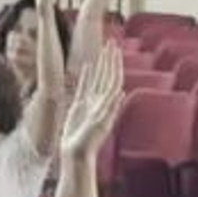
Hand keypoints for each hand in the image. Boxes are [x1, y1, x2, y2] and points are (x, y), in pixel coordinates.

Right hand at [59, 40, 123, 162]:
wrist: (76, 154)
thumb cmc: (88, 141)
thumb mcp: (100, 124)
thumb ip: (110, 108)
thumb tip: (121, 92)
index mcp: (106, 103)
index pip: (113, 78)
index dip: (114, 63)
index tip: (115, 49)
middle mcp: (100, 101)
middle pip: (107, 75)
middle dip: (109, 59)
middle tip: (111, 42)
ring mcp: (90, 103)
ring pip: (97, 78)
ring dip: (100, 64)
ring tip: (103, 50)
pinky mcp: (79, 106)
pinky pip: (84, 87)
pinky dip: (86, 76)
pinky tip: (86, 67)